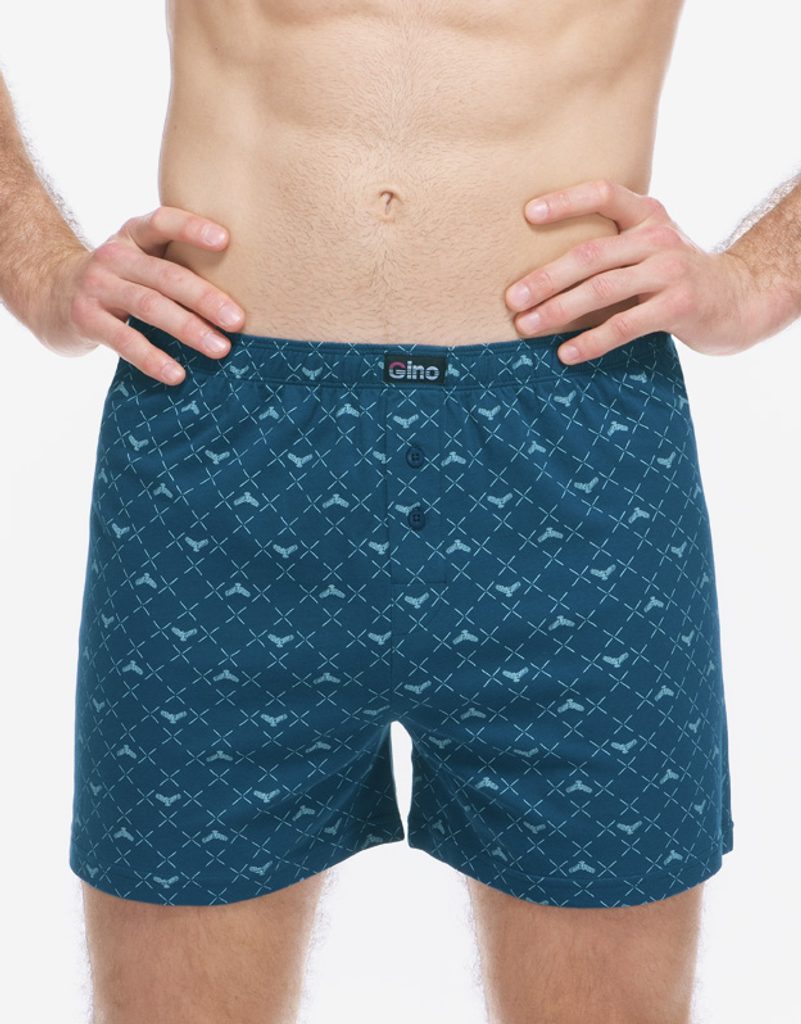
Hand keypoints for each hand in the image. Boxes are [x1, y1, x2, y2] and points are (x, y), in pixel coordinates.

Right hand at [36, 206, 245, 383]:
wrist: (48, 293)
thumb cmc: (116, 279)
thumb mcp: (139, 260)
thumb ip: (174, 264)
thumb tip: (240, 295)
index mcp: (134, 236)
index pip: (162, 222)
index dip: (192, 228)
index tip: (226, 241)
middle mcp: (114, 256)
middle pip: (166, 275)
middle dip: (205, 298)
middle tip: (238, 321)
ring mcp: (97, 287)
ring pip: (149, 307)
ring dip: (188, 329)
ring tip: (220, 349)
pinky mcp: (86, 319)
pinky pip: (124, 340)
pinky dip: (153, 359)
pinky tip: (178, 374)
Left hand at [504, 178, 762, 364]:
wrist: (742, 299)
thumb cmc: (679, 276)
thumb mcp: (652, 246)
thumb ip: (613, 246)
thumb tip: (543, 271)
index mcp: (648, 215)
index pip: (604, 194)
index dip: (566, 201)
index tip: (528, 214)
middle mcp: (658, 237)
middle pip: (590, 254)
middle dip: (545, 277)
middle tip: (512, 298)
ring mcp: (670, 270)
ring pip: (602, 289)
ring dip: (558, 310)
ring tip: (527, 326)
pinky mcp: (678, 306)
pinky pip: (624, 325)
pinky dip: (591, 341)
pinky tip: (566, 353)